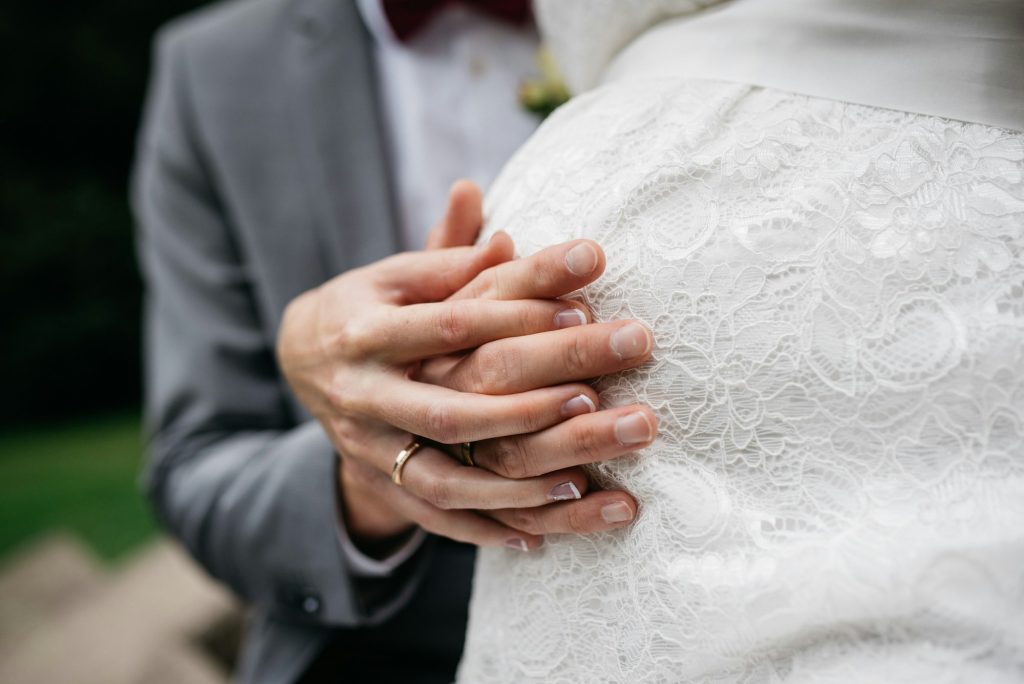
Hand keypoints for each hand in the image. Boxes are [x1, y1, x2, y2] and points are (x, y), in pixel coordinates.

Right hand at [278, 183, 653, 549]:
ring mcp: (368, 448)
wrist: (301, 357)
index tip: (578, 309)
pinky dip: (482, 530)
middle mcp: (364, 396)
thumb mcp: (399, 273)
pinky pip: (431, 517)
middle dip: (526, 409)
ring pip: (441, 480)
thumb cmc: (369, 305)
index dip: (513, 319)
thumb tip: (511, 235)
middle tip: (593, 398)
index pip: (448, 327)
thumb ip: (455, 257)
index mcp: (368, 333)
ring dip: (511, 487)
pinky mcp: (378, 481)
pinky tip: (536, 537)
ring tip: (579, 480)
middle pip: (452, 411)